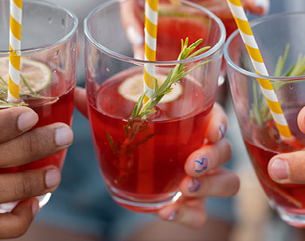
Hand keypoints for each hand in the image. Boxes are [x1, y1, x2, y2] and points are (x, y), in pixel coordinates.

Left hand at [75, 88, 238, 227]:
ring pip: (225, 182)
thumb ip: (102, 105)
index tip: (212, 130)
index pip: (217, 119)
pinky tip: (168, 211)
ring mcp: (201, 178)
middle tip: (191, 164)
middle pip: (224, 152)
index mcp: (192, 122)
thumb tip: (78, 91)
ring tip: (185, 187)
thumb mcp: (121, 116)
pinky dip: (188, 213)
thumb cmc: (138, 131)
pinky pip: (201, 213)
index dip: (219, 124)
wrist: (139, 160)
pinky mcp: (192, 203)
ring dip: (209, 186)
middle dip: (213, 158)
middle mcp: (202, 149)